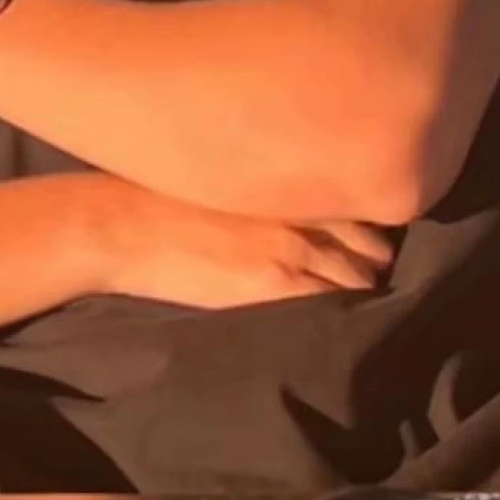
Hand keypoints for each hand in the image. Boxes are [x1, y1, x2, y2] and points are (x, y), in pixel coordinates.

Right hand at [104, 186, 394, 308]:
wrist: (124, 224)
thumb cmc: (162, 194)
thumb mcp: (228, 174)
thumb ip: (271, 185)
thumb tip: (300, 202)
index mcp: (290, 176)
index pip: (361, 204)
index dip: (372, 227)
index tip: (368, 242)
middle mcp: (301, 207)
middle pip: (371, 242)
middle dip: (375, 261)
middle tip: (368, 277)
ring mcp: (292, 249)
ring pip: (359, 279)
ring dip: (363, 291)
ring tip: (354, 305)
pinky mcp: (274, 286)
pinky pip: (332, 305)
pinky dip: (344, 315)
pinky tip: (340, 324)